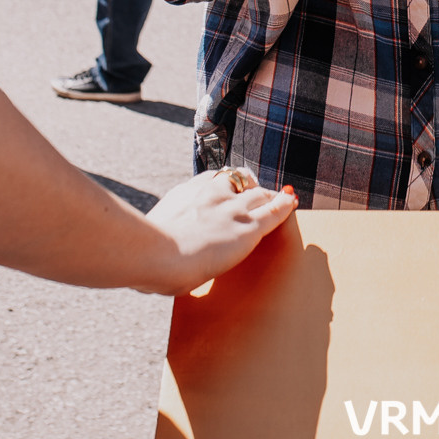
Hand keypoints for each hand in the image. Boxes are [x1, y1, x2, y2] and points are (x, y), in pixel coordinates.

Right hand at [144, 168, 298, 293]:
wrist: (156, 254)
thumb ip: (161, 235)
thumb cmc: (146, 254)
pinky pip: (273, 212)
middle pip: (239, 179)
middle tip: (256, 194)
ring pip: (259, 194)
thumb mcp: (152, 235)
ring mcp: (232, 208)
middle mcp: (212, 192)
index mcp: (187, 192)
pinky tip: (291, 203)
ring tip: (277, 199)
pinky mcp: (248, 227)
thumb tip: (155, 258)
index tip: (228, 191)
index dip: (225, 186)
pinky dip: (284, 206)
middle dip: (249, 185)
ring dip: (268, 197)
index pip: (213, 180)